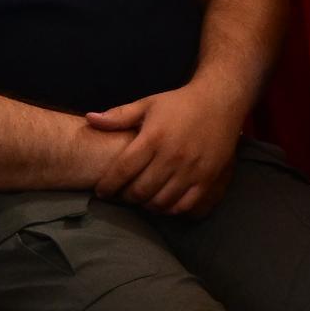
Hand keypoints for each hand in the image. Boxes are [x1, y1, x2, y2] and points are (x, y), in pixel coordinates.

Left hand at [79, 78, 251, 215]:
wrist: (220, 101)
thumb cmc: (179, 104)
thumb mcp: (147, 104)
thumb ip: (119, 116)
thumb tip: (89, 119)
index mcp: (153, 138)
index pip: (123, 170)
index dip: (108, 185)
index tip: (101, 191)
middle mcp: (172, 156)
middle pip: (140, 190)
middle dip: (126, 197)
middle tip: (122, 195)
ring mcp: (192, 170)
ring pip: (161, 201)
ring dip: (146, 205)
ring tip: (141, 198)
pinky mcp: (208, 178)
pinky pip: (184, 205)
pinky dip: (170, 209)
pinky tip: (163, 202)